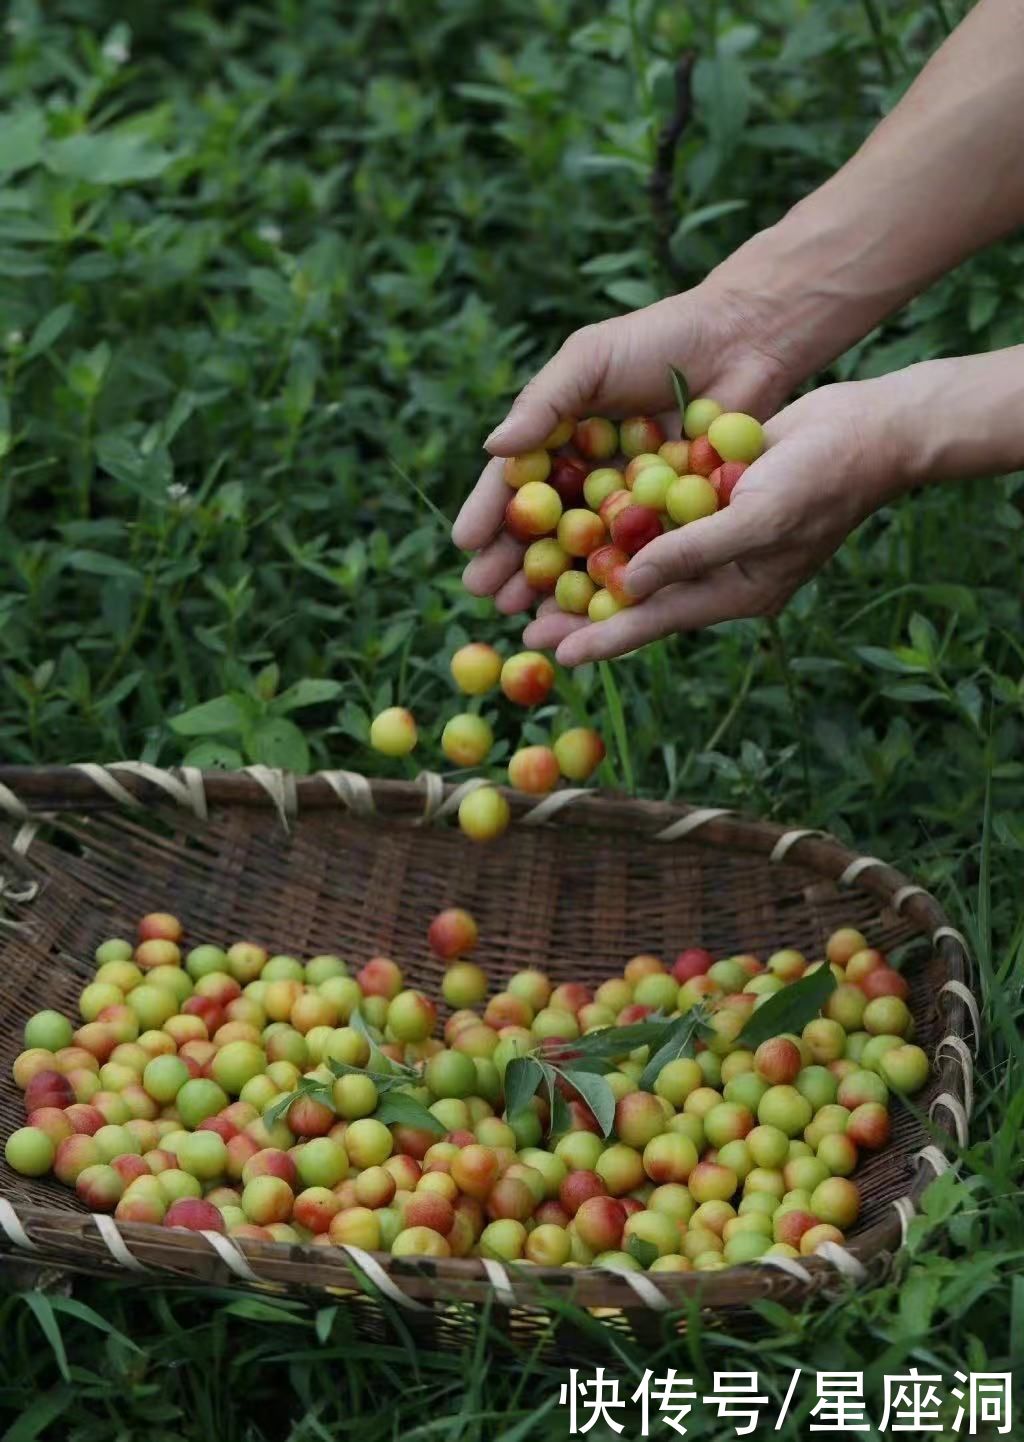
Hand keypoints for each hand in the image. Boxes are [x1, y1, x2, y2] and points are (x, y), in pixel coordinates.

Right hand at [452, 280, 794, 614]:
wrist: (742, 339)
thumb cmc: (659, 338)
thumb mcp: (589, 360)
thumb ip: (544, 403)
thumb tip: (493, 448)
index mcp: (559, 439)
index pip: (515, 483)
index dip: (489, 514)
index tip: (467, 544)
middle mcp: (587, 476)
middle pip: (541, 528)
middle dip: (511, 563)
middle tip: (488, 594)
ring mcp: (628, 502)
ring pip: (583, 552)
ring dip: (553, 585)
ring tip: (526, 614)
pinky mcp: (671, 519)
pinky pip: (637, 557)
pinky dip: (615, 584)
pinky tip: (594, 609)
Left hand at [523, 379, 908, 665]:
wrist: (869, 429)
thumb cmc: (822, 479)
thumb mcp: (757, 518)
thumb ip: (693, 553)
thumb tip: (631, 585)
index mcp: (734, 591)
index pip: (656, 621)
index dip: (604, 637)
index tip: (554, 653)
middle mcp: (719, 571)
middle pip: (637, 598)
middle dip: (582, 610)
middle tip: (521, 626)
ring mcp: (713, 535)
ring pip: (639, 560)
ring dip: (589, 567)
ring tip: (533, 580)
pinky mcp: (709, 497)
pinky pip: (654, 518)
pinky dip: (616, 523)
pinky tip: (574, 518)